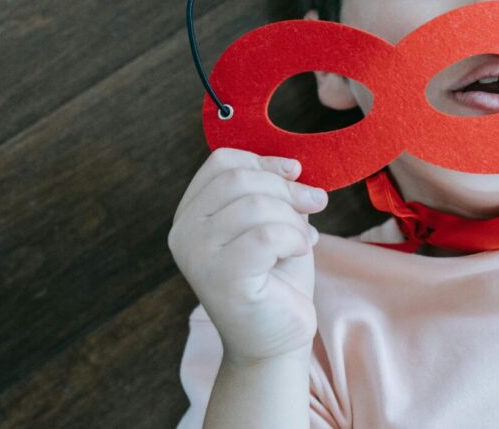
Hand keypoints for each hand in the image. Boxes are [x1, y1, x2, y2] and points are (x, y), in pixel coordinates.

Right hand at [169, 147, 328, 363]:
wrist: (276, 337)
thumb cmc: (276, 277)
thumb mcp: (274, 221)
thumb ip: (272, 191)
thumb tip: (290, 166)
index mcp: (190, 214)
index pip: (221, 162)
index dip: (263, 161)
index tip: (295, 173)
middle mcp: (184, 233)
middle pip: (239, 179)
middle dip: (286, 189)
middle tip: (314, 205)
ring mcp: (197, 256)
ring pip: (256, 205)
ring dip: (293, 219)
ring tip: (301, 239)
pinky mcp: (220, 278)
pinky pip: (266, 236)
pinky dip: (293, 239)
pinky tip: (298, 252)